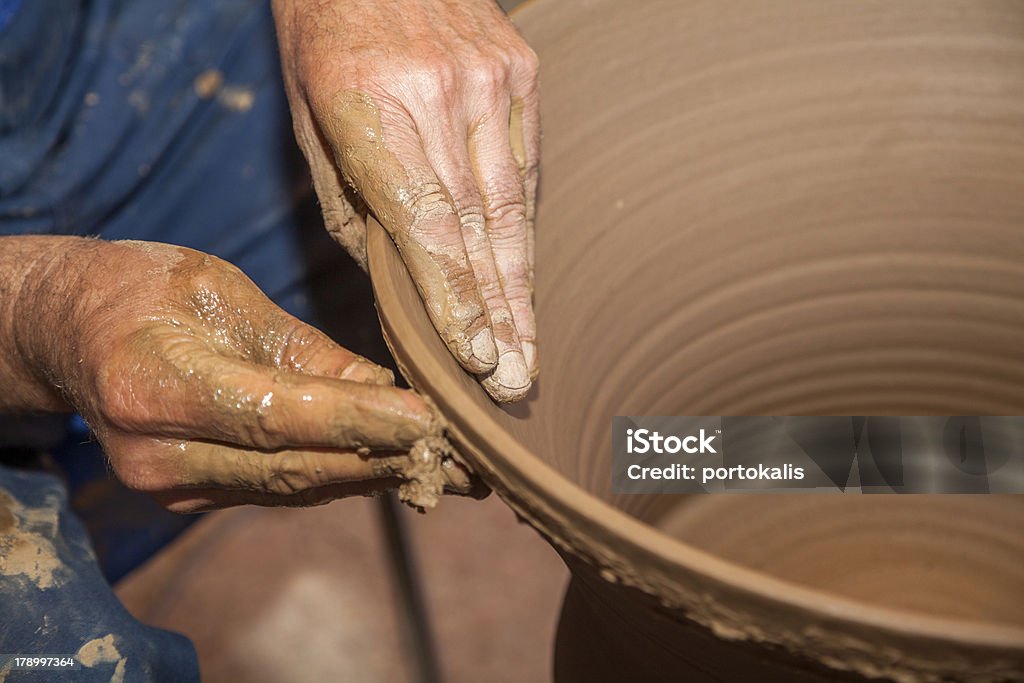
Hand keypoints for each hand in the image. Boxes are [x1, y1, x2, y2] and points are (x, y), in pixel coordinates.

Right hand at [11, 238, 469, 510]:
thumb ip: (303, 352)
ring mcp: (170, 485)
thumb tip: (388, 391)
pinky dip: (341, 476)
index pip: (275, 415)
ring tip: (452, 470)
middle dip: (386, 460)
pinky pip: (279, 488)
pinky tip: (396, 467)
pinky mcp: (190, 497)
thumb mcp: (223, 294)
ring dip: (376, 477)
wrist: (72, 331)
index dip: (358, 421)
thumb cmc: (143, 289)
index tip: (431, 421)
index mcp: (154, 385)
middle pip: (292, 467)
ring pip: (294, 487)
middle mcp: (157, 453)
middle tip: (468, 458)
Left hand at [273, 0, 539, 401]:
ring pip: (513, 205)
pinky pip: (525, 167)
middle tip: (517, 381)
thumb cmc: (322, 36)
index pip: (425, 223)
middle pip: (480, 228)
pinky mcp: (522, 70)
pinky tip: (526, 281)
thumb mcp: (309, 119)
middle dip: (500, 314)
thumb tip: (394, 282)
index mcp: (370, 108)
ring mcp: (492, 80)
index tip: (478, 358)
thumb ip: (351, 204)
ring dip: (521, 288)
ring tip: (529, 350)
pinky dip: (523, 230)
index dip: (455, 298)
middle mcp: (441, 95)